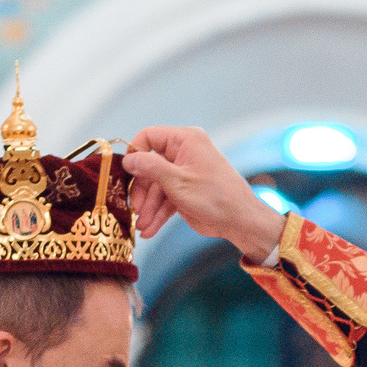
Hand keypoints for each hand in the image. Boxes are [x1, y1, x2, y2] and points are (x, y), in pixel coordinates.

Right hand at [122, 127, 285, 259]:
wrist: (239, 221)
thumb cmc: (215, 197)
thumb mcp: (177, 182)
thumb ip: (150, 168)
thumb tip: (128, 159)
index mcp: (185, 140)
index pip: (149, 137)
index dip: (135, 153)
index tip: (126, 173)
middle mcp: (184, 153)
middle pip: (149, 166)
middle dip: (142, 191)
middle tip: (135, 209)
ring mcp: (184, 173)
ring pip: (156, 187)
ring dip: (148, 208)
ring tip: (142, 226)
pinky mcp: (185, 191)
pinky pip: (165, 199)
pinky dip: (157, 214)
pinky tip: (150, 230)